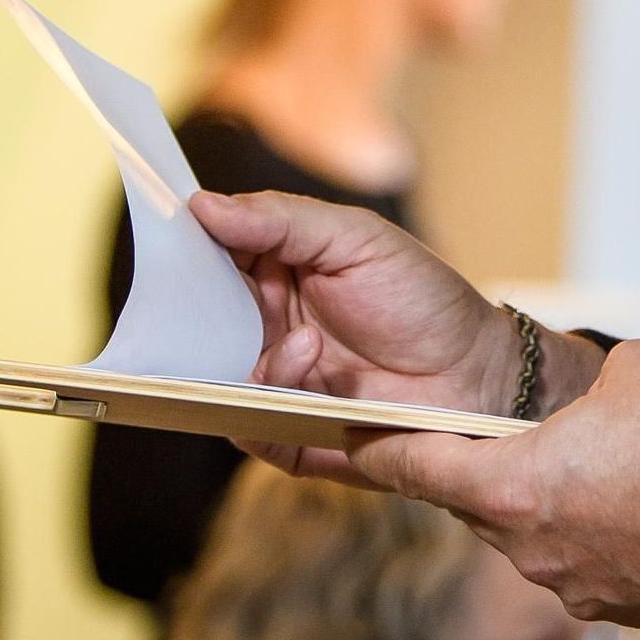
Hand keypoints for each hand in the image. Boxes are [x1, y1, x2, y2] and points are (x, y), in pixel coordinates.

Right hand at [188, 189, 601, 482]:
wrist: (476, 373)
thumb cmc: (423, 298)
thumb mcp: (357, 239)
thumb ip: (282, 220)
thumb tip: (203, 205)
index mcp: (276, 273)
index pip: (210, 258)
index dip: (183, 245)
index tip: (163, 227)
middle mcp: (265, 328)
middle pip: (195, 323)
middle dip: (190, 313)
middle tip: (199, 302)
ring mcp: (272, 382)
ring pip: (211, 379)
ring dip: (248, 359)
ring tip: (306, 343)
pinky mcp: (287, 434)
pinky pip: (245, 429)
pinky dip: (263, 404)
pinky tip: (307, 371)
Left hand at [347, 338, 639, 625]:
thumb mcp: (629, 370)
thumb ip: (587, 390)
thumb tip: (595, 400)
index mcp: (516, 485)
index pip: (422, 469)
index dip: (381, 454)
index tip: (351, 445)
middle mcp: (533, 550)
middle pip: (485, 509)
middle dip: (495, 476)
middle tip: (521, 445)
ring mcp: (578, 590)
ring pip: (541, 543)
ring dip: (557, 512)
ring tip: (610, 473)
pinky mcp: (625, 612)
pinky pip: (591, 571)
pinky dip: (604, 543)